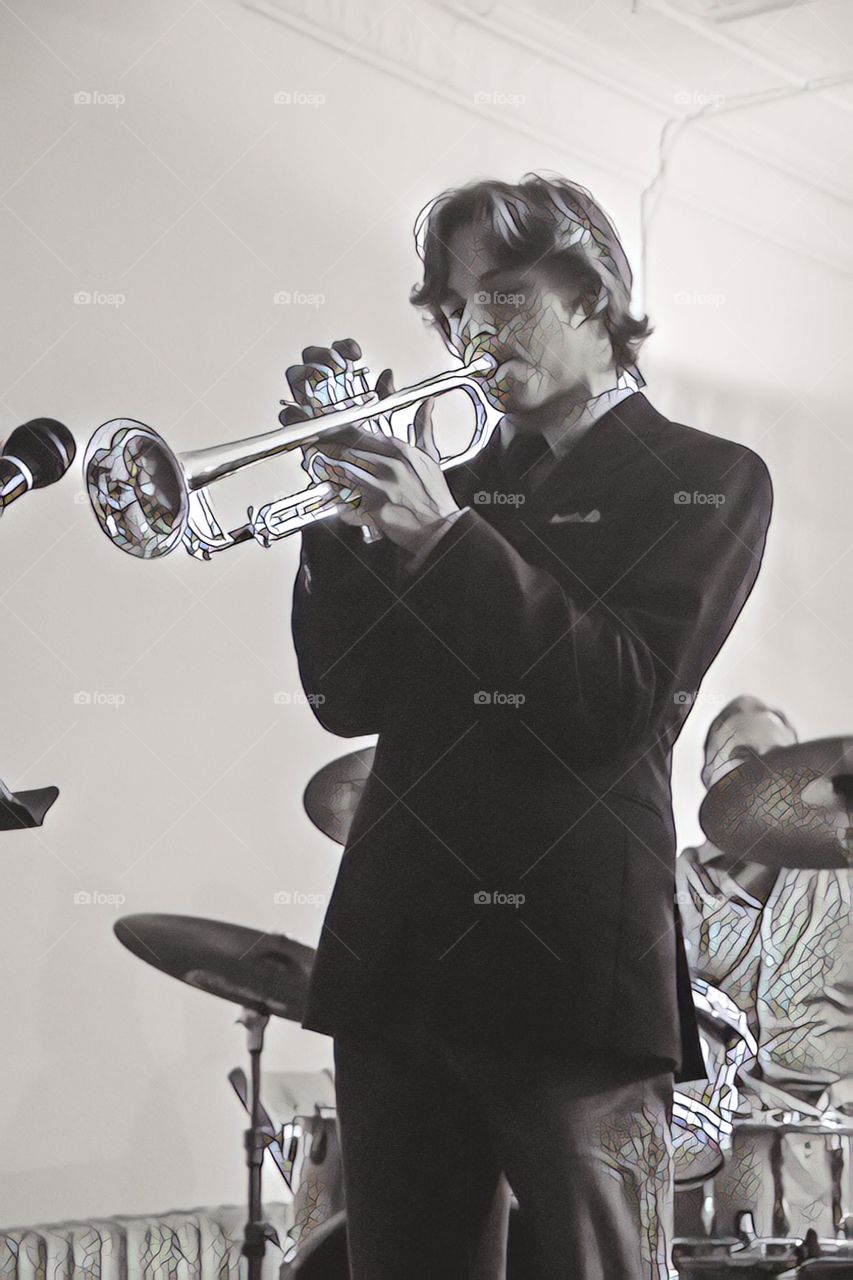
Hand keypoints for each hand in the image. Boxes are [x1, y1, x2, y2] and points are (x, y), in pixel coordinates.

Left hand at [281, 340, 459, 552]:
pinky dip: (333, 498)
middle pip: (343, 448)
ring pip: (341, 472)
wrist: (440, 527)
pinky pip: (346, 501)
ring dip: (324, 469)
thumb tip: (428, 403)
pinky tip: (326, 495)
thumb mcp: (429, 456)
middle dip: (320, 444)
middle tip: (304, 442)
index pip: (356, 431)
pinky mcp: (376, 510)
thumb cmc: (432, 494)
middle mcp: (389, 465)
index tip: (313, 422)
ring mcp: (381, 488)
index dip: (330, 425)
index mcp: (398, 449)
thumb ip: (423, 426)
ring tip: (313, 466)